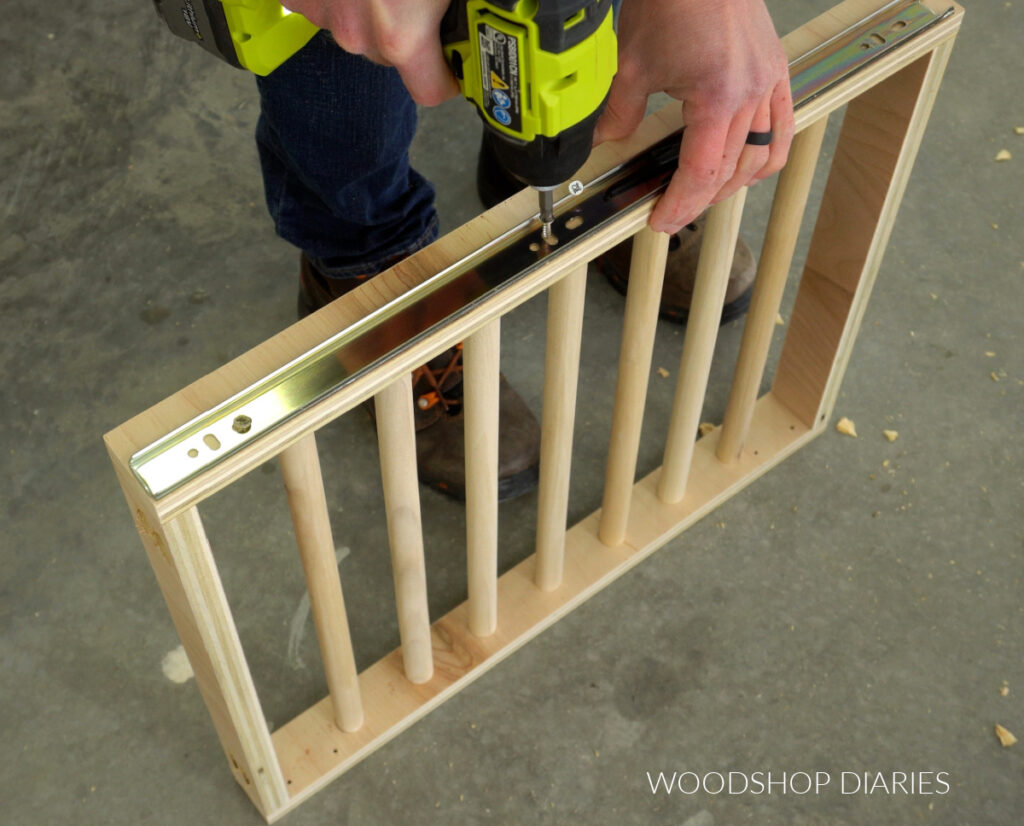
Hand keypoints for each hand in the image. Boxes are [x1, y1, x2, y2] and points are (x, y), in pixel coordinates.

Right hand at [284, 0, 459, 104]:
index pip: (430, 91)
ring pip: (356, 30)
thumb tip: (474, 20)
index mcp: (402, 35)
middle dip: (407, 33)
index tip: (453, 67)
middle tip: (416, 0)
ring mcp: (322, 13)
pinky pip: (323, 7)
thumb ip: (455, 9)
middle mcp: (357, 34)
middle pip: (389, 57)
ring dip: (369, 11)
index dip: (446, 78)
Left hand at [595, 0, 793, 233]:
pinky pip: (783, 126)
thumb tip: (605, 142)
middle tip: (673, 212)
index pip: (702, 174)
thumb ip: (620, 113)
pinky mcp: (777, 69)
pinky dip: (765, 153)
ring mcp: (769, 82)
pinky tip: (744, 164)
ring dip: (734, 183)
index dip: (680, 204)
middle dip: (700, 200)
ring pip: (763, 156)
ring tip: (704, 193)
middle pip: (731, 172)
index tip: (662, 221)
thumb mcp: (632, 64)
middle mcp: (751, 95)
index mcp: (718, 99)